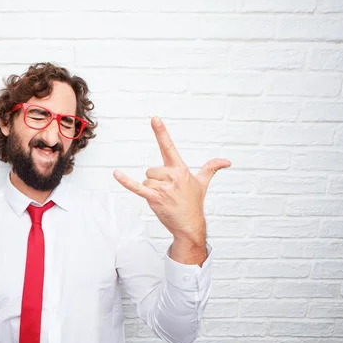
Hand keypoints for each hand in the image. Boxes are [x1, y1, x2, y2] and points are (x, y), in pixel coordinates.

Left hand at [113, 116, 230, 240]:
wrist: (190, 224)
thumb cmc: (194, 203)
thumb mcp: (202, 183)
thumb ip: (211, 169)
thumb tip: (226, 162)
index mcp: (181, 169)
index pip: (169, 146)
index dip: (161, 132)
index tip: (154, 118)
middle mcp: (173, 176)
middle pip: (151, 170)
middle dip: (156, 181)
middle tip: (168, 193)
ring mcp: (164, 187)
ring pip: (146, 181)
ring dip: (151, 190)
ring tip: (164, 199)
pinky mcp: (155, 198)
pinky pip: (137, 187)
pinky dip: (126, 181)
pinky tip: (116, 173)